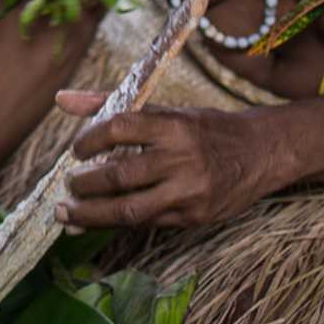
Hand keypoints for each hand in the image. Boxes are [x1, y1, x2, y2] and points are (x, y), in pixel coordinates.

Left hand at [53, 89, 288, 228]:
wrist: (262, 152)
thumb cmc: (206, 128)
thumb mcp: (167, 109)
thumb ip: (111, 104)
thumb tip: (61, 99)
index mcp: (174, 124)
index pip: (120, 127)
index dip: (89, 139)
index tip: (76, 149)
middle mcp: (182, 158)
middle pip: (120, 174)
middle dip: (85, 184)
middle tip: (67, 185)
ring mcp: (189, 191)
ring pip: (129, 209)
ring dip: (92, 213)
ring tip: (68, 212)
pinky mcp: (194, 217)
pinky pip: (147, 223)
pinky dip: (116, 223)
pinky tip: (96, 221)